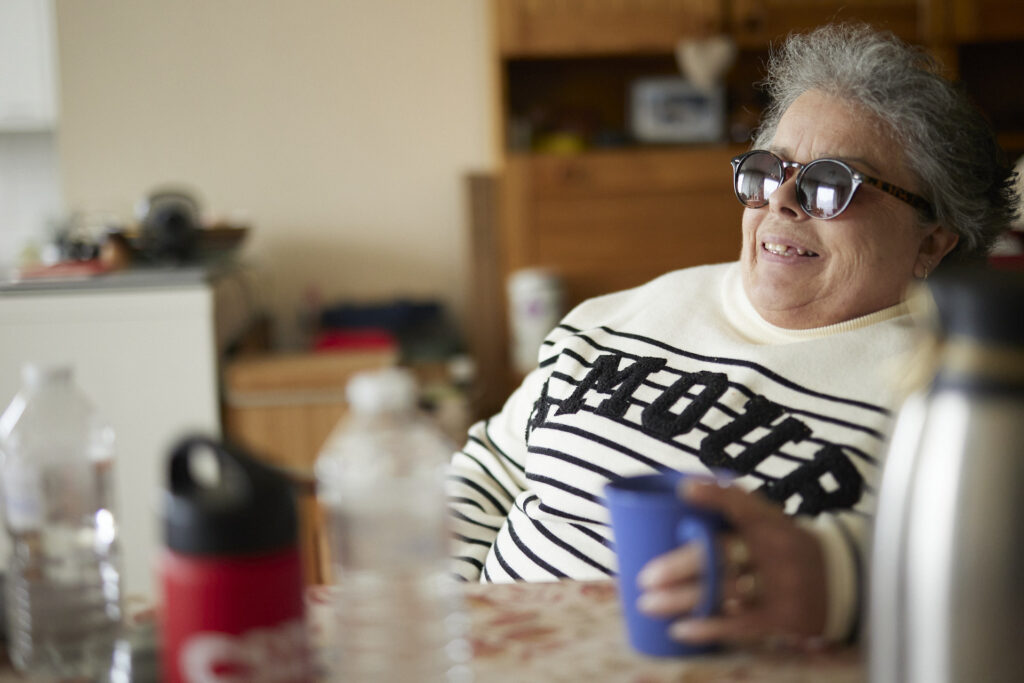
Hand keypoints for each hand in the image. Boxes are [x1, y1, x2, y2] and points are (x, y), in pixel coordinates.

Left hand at [635, 479, 827, 645]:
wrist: (840, 580)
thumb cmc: (784, 545)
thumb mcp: (768, 521)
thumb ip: (732, 511)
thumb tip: (675, 495)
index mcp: (771, 521)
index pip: (743, 503)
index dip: (715, 495)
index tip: (683, 489)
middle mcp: (777, 550)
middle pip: (724, 554)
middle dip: (680, 565)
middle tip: (645, 576)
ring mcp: (782, 585)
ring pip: (726, 591)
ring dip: (682, 599)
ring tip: (648, 603)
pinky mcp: (784, 617)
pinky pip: (741, 623)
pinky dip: (708, 627)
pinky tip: (679, 629)